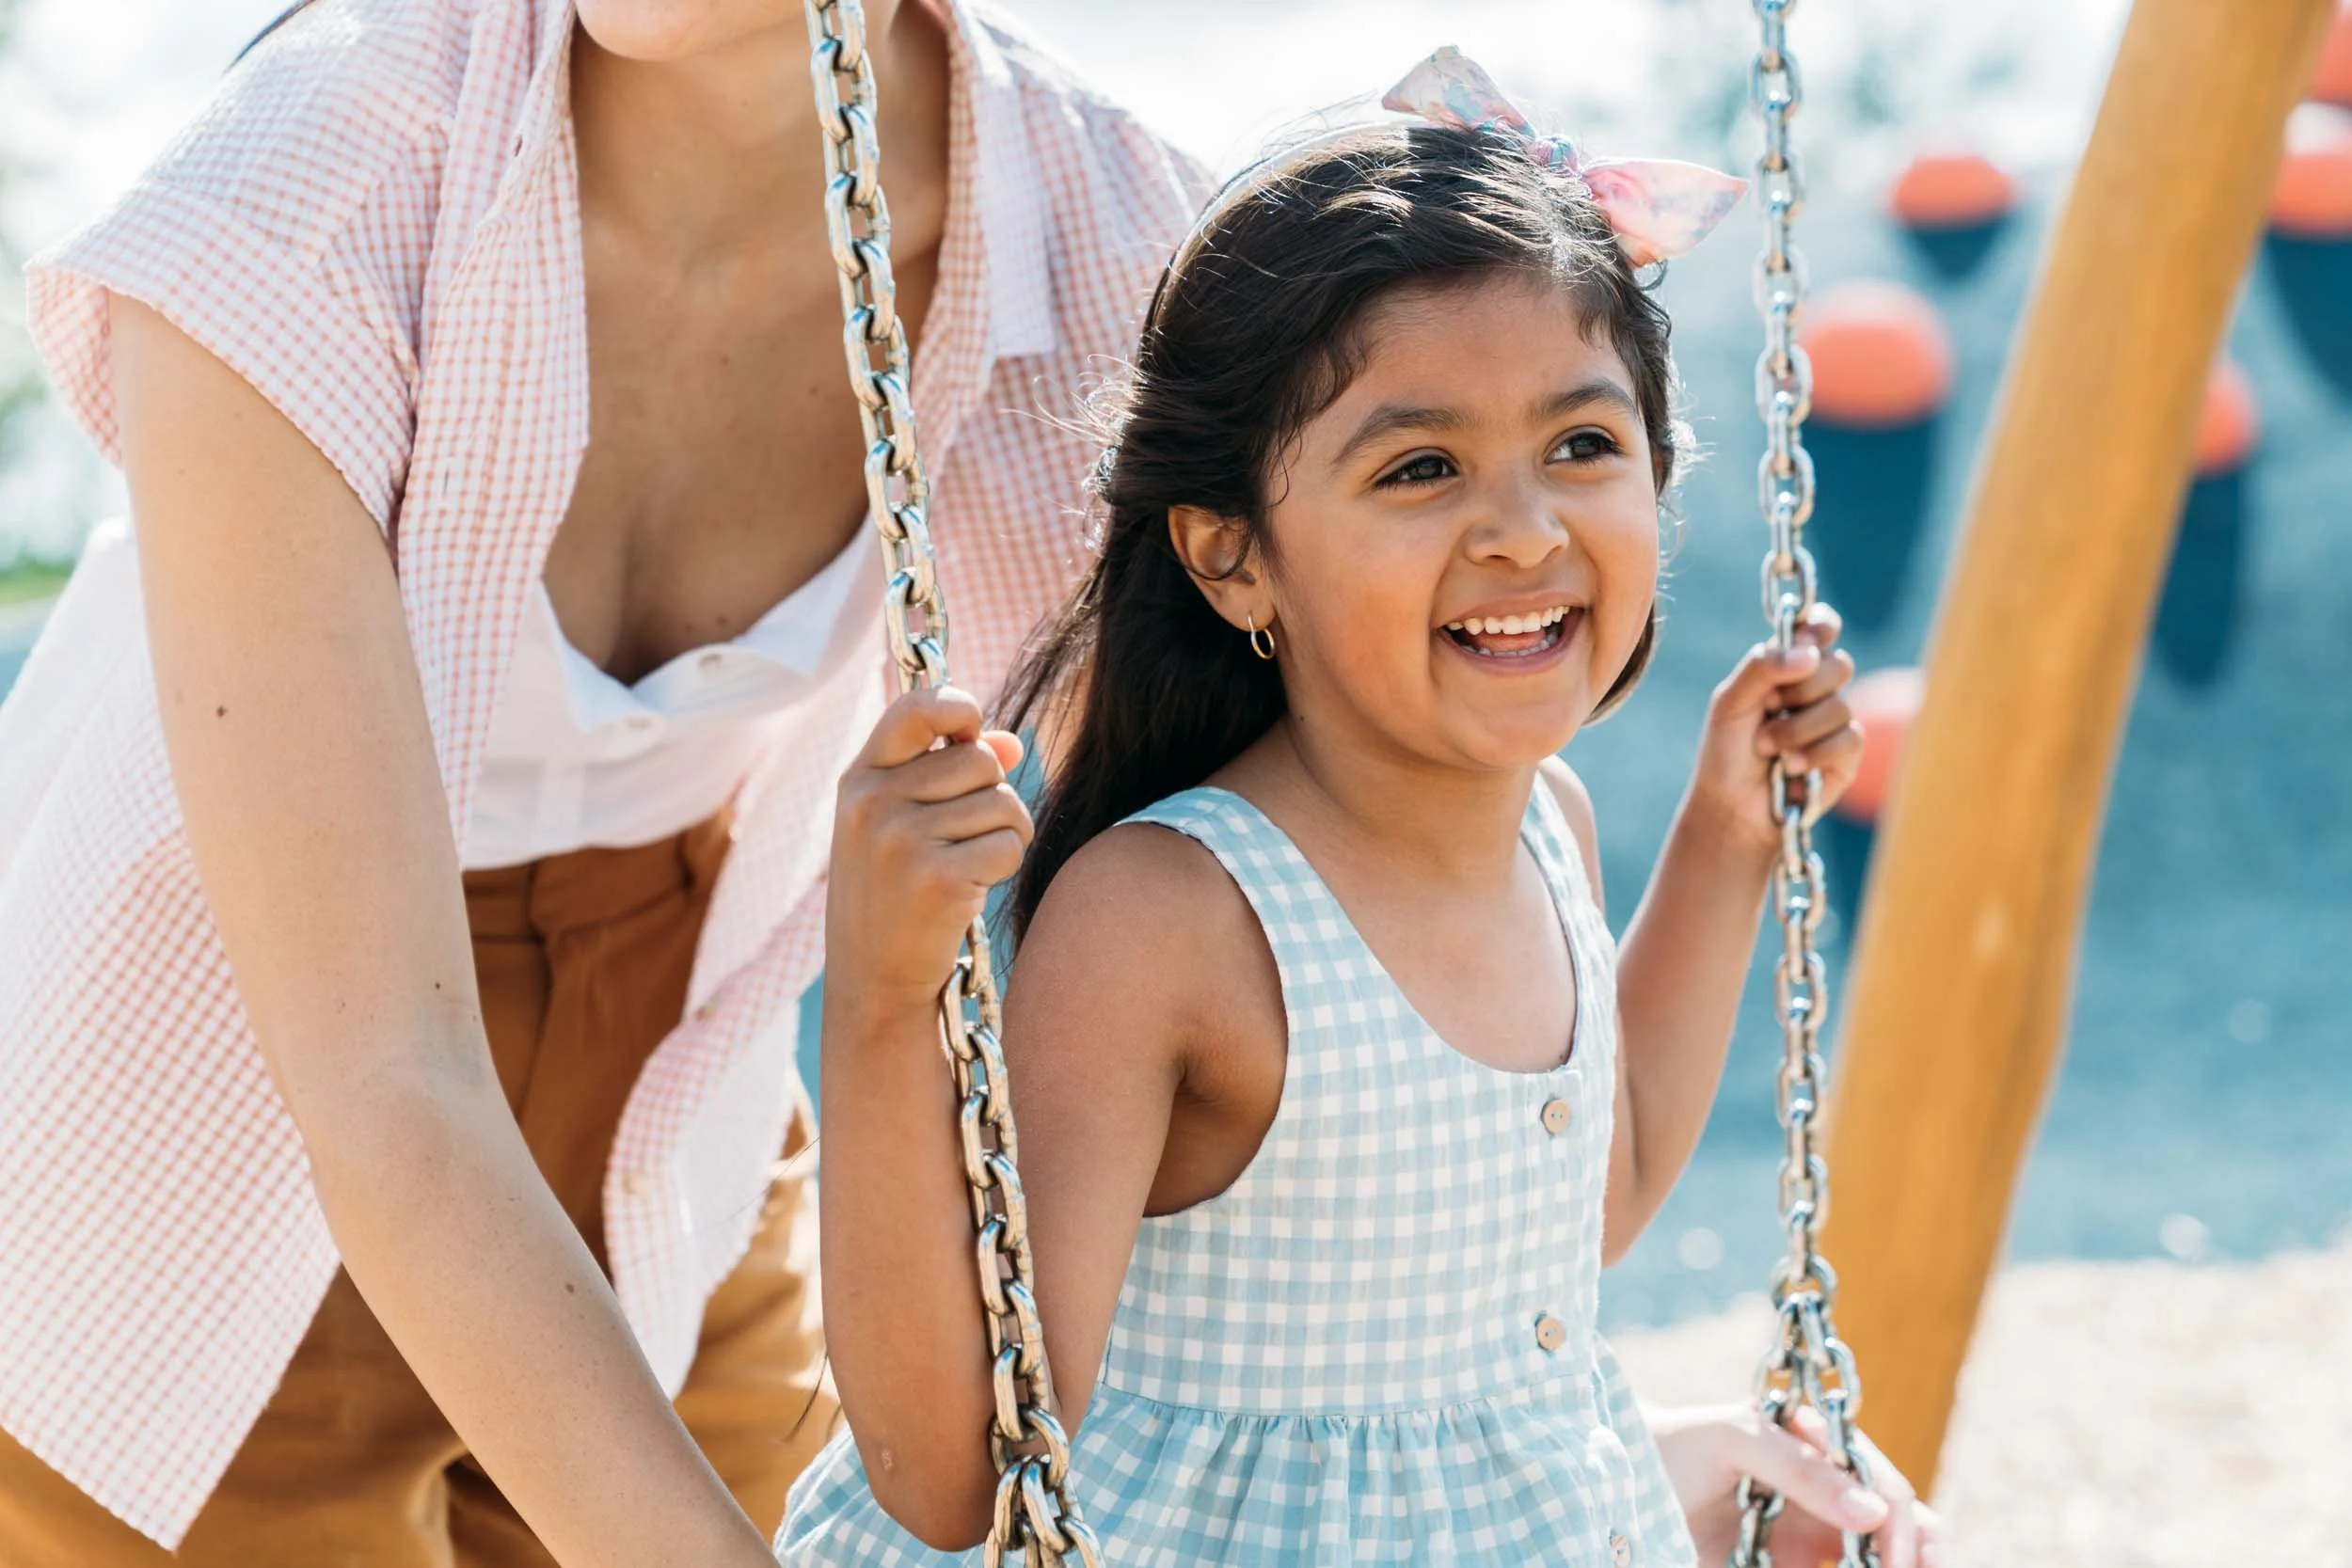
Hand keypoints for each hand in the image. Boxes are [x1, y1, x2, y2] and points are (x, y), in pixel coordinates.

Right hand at [827, 686, 1030, 1018]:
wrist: (873, 981)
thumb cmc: (893, 896)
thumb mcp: (901, 825)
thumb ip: (950, 774)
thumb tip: (1011, 743)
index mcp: (859, 780)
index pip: (915, 708)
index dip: (957, 708)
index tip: (972, 729)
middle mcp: (873, 803)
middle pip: (980, 760)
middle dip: (992, 795)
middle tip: (967, 837)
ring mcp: (901, 841)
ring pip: (1003, 802)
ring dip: (1004, 834)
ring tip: (967, 865)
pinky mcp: (937, 879)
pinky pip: (1010, 844)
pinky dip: (1005, 865)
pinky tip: (971, 889)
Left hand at [1651, 1404, 1940, 1567]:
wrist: (1613, 1484)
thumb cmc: (1668, 1446)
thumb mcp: (1730, 1438)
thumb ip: (1797, 1467)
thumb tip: (1874, 1510)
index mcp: (1817, 1446)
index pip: (1883, 1483)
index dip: (1900, 1521)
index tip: (1895, 1558)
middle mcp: (1824, 1491)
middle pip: (1899, 1524)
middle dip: (1920, 1551)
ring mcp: (1810, 1534)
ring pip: (1880, 1555)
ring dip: (1903, 1563)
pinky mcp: (1791, 1565)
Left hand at [1688, 604, 1860, 855]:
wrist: (1731, 806)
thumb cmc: (1726, 752)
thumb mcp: (1731, 701)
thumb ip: (1763, 667)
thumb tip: (1809, 653)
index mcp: (1786, 668)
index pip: (1818, 631)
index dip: (1821, 627)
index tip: (1810, 637)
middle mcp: (1814, 691)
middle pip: (1837, 665)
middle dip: (1801, 690)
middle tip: (1769, 709)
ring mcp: (1833, 722)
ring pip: (1840, 705)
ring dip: (1797, 729)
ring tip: (1767, 748)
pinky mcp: (1846, 756)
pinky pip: (1849, 739)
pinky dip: (1815, 753)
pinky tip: (1792, 768)